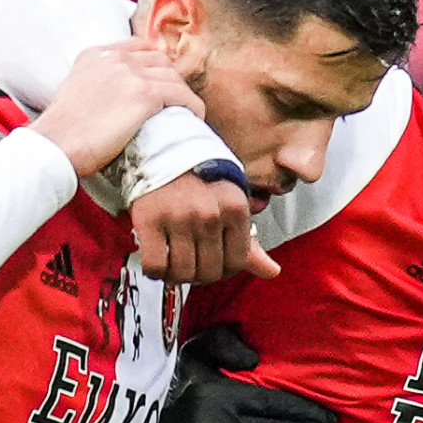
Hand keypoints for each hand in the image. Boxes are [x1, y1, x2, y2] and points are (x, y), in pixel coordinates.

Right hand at [33, 39, 198, 178]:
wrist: (55, 145)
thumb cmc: (62, 133)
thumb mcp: (75, 93)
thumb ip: (96, 85)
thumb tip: (113, 102)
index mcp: (95, 53)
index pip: (137, 47)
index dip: (153, 65)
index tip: (160, 83)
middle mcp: (114, 57)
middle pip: (159, 59)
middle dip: (170, 79)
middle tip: (175, 102)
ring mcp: (130, 73)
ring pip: (173, 76)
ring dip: (182, 95)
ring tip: (185, 113)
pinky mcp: (144, 94)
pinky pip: (182, 95)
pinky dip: (192, 106)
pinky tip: (195, 118)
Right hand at [131, 173, 275, 285]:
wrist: (160, 148)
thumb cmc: (197, 178)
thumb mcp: (229, 203)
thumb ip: (249, 242)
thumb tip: (272, 272)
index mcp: (235, 208)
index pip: (236, 263)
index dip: (222, 270)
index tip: (211, 263)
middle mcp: (210, 213)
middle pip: (209, 272)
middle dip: (198, 275)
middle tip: (189, 262)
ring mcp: (179, 217)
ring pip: (182, 272)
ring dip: (175, 275)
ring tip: (172, 261)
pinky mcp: (150, 219)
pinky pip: (155, 265)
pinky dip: (155, 271)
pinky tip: (156, 260)